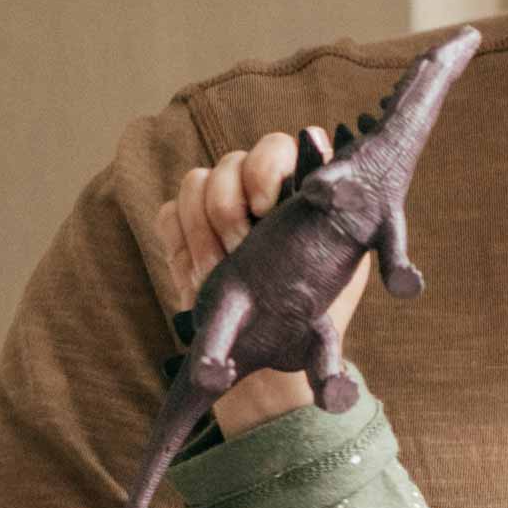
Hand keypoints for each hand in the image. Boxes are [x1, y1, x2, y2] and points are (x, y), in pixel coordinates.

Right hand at [154, 131, 377, 436]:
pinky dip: (178, 244)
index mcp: (299, 193)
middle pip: (228, 164)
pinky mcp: (184, 234)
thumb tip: (319, 145)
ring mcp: (216, 210)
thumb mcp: (340, 272)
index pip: (276, 149)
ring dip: (202, 232)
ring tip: (215, 277)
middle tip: (238, 253)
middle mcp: (255, 191)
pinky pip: (167, 215)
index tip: (264, 208)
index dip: (265, 168)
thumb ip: (333, 215)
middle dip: (228, 210)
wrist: (275, 362)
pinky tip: (195, 278)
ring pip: (194, 184)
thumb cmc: (317, 314)